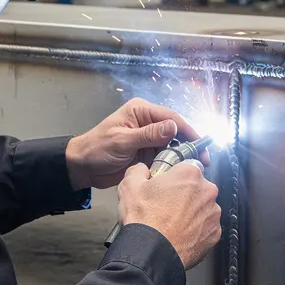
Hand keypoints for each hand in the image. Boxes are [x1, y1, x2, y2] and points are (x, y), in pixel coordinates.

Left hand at [65, 99, 199, 189]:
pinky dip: (172, 164)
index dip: (188, 131)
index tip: (200, 145)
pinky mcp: (147, 153)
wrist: (82, 167)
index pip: (170, 117)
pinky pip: (164, 157)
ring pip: (172, 146)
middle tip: (202, 162)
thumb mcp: (122, 141)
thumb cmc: (97, 149)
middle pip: (175, 131)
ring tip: (193, 170)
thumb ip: (148, 135)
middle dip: (188, 145)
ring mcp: (148, 138)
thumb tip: (174, 127)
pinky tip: (179, 172)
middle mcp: (147, 122)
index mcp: (141, 111)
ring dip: (181, 157)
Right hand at [117, 163, 221, 269]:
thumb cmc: (144, 220)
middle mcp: (207, 191)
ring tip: (171, 222)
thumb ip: (138, 170)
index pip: (185, 167)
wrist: (152, 253)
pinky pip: (206, 227)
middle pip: (196, 187)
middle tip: (166, 205)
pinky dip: (196, 229)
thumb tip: (142, 170)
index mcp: (189, 174)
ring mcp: (213, 213)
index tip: (165, 186)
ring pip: (202, 207)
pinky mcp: (214, 234)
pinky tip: (180, 233)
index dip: (174, 177)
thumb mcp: (129, 186)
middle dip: (184, 194)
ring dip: (191, 212)